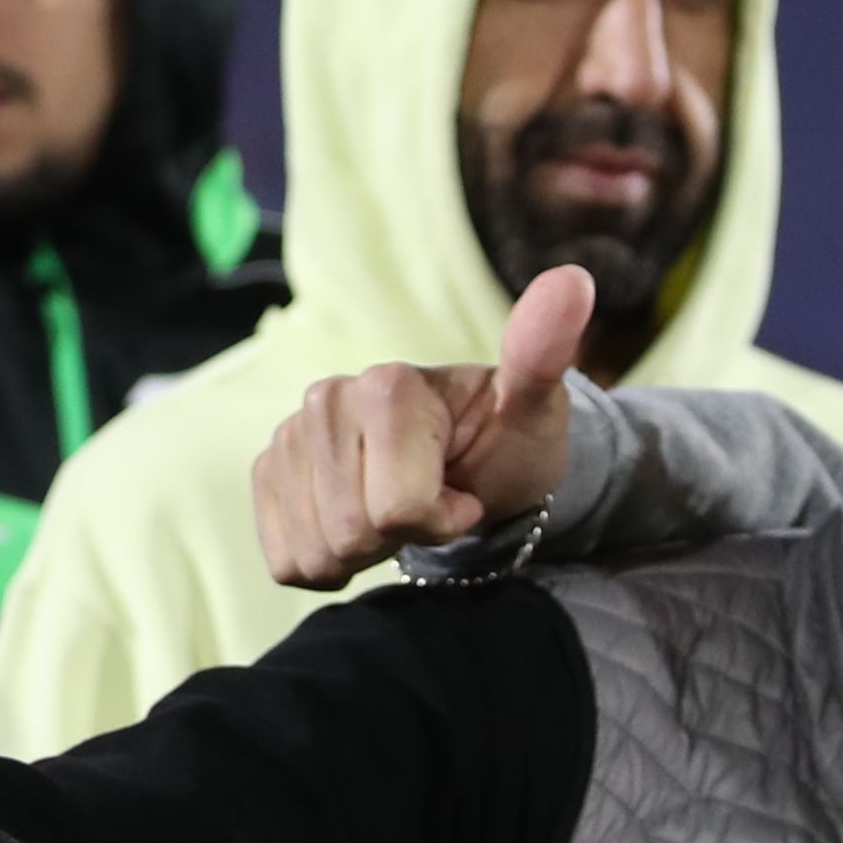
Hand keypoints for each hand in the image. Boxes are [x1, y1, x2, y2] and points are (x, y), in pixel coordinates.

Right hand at [255, 265, 588, 586]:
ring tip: (398, 511)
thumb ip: (542, 354)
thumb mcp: (536, 410)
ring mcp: (289, 435)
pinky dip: (328, 562)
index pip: (400, 509)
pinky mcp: (268, 472)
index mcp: (387, 386)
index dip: (444, 520)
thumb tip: (574, 280)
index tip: (464, 493)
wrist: (475, 465)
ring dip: (368, 552)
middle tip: (432, 503)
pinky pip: (286, 558)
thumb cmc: (506, 442)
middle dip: (403, 537)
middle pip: (352, 532)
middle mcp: (324, 400)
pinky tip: (362, 525)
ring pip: (317, 550)